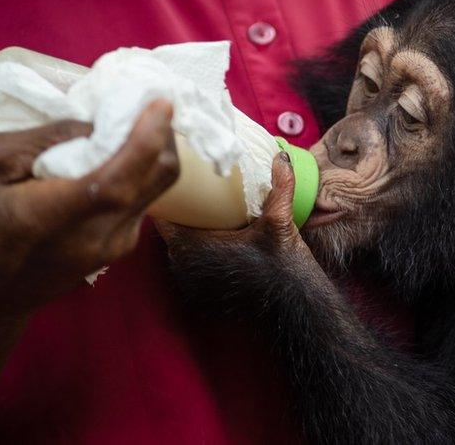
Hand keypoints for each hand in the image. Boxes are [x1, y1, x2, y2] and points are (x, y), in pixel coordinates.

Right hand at [0, 100, 179, 330]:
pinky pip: (147, 199)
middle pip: (159, 177)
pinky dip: (143, 171)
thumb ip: (45, 140)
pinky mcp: (123, 247)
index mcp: (53, 218)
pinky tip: (120, 158)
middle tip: (146, 105)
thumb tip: (97, 123)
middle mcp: (96, 237)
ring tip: (133, 126)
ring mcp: (116, 245)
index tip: (161, 102)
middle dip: (162, 133)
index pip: (119, 180)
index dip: (147, 139)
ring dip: (155, 151)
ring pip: (160, 187)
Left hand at [156, 152, 324, 311]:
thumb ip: (280, 185)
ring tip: (197, 205)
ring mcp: (192, 280)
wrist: (293, 298)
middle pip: (169, 228)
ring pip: (178, 244)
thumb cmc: (282, 263)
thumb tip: (281, 156)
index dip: (167, 195)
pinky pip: (188, 259)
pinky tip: (209, 230)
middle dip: (177, 208)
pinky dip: (194, 244)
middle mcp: (186, 266)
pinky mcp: (202, 288)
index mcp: (193, 247)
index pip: (162, 216)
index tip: (176, 179)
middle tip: (189, 186)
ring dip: (186, 227)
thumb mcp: (280, 220)